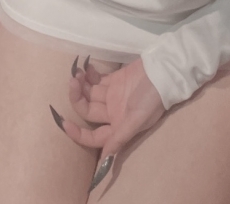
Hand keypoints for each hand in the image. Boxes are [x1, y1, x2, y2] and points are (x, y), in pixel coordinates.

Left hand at [58, 56, 165, 191]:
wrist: (165, 71)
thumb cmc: (151, 98)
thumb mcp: (137, 120)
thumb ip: (119, 138)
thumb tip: (104, 162)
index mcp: (118, 126)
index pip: (93, 136)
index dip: (77, 133)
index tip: (64, 122)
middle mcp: (113, 113)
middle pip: (88, 111)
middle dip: (77, 98)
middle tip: (74, 81)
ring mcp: (114, 95)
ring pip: (90, 93)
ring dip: (81, 84)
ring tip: (78, 73)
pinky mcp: (116, 79)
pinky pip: (97, 79)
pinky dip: (89, 74)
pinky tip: (86, 67)